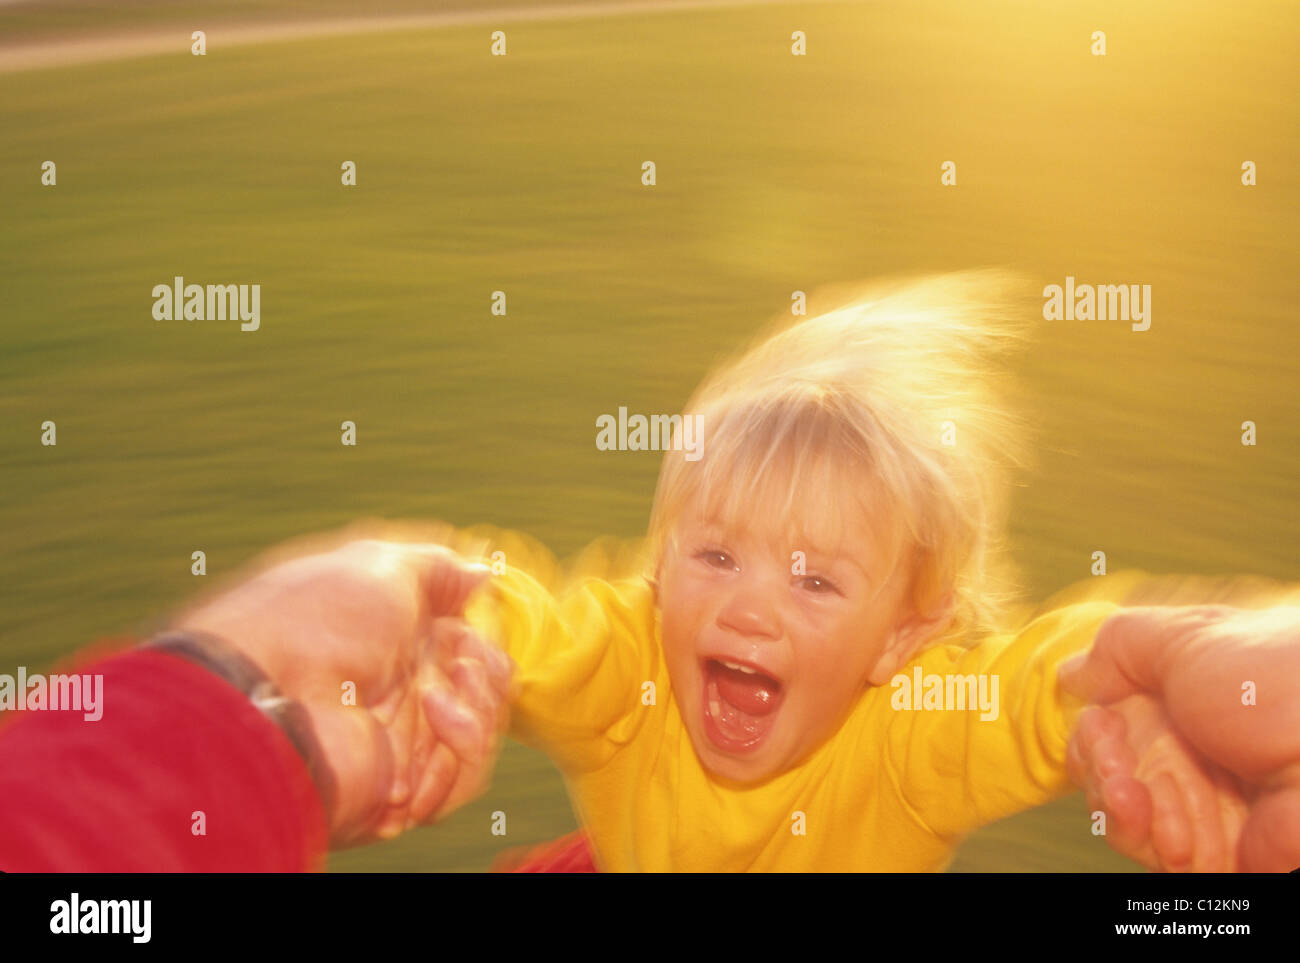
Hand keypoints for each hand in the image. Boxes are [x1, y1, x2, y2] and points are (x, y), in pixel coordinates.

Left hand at [174, 535, 511, 847]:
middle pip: (481, 692)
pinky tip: (439, 724)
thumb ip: (438, 568)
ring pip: (480, 736)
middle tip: (463, 666)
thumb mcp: (382, 566)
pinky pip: (460, 782)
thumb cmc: (318, 622)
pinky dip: (463, 753)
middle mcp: (395, 692)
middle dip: (489, 676)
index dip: (483, 636)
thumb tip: (479, 575)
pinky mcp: (399, 794)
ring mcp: (398, 744)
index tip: (476, 622)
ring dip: (479, 713)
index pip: (463, 645)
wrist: (268, 704)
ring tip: (439, 699)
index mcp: (389, 640)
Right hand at [1060, 605, 1299, 870]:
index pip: (1116, 722)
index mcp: (1194, 701)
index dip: (1096, 730)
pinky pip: (1158, 856)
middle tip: (1117, 766)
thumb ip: (1122, 645)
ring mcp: (1210, 808)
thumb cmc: (1276, 681)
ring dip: (1121, 806)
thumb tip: (1074, 673)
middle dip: (1101, 768)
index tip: (1101, 724)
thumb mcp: (1189, 638)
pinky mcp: (1220, 857)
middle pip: (1112, 769)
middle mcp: (1200, 754)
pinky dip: (1152, 841)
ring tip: (1137, 800)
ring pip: (1126, 815)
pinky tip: (1173, 836)